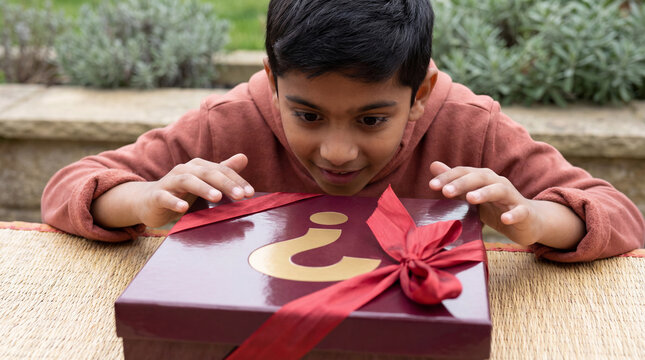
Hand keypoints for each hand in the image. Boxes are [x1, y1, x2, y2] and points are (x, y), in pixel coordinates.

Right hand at [136, 154, 254, 226]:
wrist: (148, 201)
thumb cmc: (181, 191)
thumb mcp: (204, 182)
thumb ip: (223, 170)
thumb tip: (244, 157)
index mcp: (199, 167)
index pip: (222, 170)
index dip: (237, 181)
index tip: (251, 194)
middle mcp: (185, 170)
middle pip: (207, 173)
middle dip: (225, 183)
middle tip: (241, 196)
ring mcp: (169, 182)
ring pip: (187, 181)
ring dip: (203, 188)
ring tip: (217, 198)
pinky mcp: (156, 195)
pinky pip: (165, 196)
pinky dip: (174, 201)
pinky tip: (183, 208)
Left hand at [428, 161, 540, 245]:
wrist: (528, 221)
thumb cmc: (495, 207)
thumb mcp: (472, 195)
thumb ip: (454, 182)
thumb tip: (434, 165)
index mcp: (483, 179)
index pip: (463, 173)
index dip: (448, 177)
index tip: (431, 185)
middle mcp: (497, 183)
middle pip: (480, 178)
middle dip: (462, 183)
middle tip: (445, 191)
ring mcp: (512, 197)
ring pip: (499, 190)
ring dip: (485, 193)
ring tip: (470, 198)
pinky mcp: (524, 212)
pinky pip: (519, 211)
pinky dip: (513, 214)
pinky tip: (504, 219)